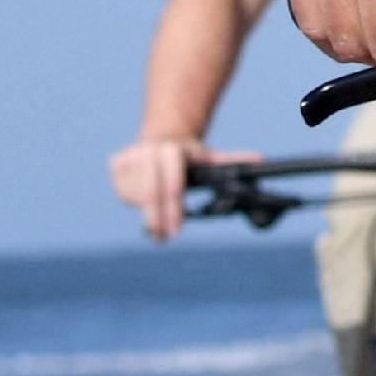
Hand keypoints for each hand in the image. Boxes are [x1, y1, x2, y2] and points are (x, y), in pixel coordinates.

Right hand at [108, 134, 243, 242]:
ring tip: (156, 228)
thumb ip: (233, 160)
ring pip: (135, 196)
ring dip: (147, 214)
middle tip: (164, 238)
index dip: (173, 209)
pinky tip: (145, 206)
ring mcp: (129, 156)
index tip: (176, 229)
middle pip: (150, 193)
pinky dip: (134, 203)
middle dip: (158, 219)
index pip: (171, 184)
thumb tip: (259, 161)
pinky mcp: (116, 164)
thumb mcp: (210, 158)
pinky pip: (123, 192)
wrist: (161, 137)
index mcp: (172, 149)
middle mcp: (148, 150)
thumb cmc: (188, 155)